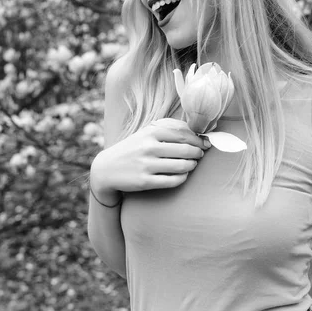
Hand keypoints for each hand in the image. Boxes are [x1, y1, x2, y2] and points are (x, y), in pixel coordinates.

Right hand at [90, 118, 209, 199]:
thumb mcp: (146, 133)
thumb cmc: (133, 148)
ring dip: (192, 165)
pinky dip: (183, 178)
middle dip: (198, 152)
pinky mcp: (145, 181)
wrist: (106, 169)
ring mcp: (147, 165)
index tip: (205, 142)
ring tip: (193, 164)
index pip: (183, 133)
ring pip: (181, 166)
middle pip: (185, 149)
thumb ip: (168, 128)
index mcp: (151, 131)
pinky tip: (184, 175)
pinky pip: (172, 181)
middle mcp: (149, 147)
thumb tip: (196, 131)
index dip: (198, 139)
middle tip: (201, 154)